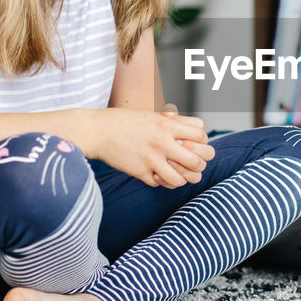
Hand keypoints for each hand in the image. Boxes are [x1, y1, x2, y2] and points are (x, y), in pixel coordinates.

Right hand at [98, 107, 214, 187]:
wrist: (97, 131)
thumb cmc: (124, 121)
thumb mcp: (151, 115)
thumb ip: (172, 122)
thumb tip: (195, 128)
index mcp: (167, 124)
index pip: (201, 135)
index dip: (203, 142)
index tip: (197, 145)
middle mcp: (162, 141)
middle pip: (197, 160)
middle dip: (200, 165)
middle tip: (195, 165)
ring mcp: (151, 159)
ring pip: (180, 179)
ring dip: (181, 178)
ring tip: (178, 175)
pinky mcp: (140, 172)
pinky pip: (160, 184)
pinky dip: (161, 182)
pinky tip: (158, 175)